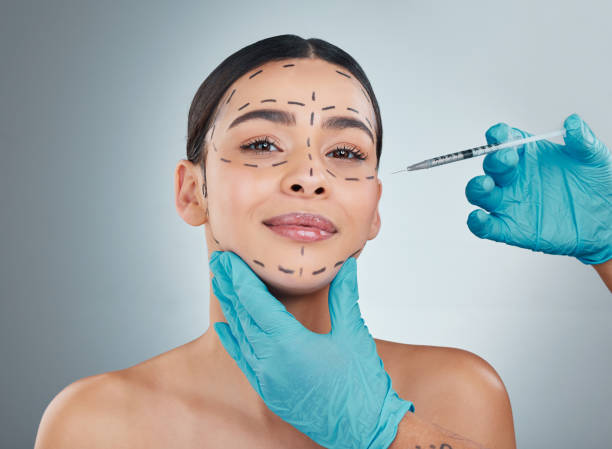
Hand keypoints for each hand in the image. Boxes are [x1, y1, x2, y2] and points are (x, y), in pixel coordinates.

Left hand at [209, 251, 414, 448]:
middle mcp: (271, 361)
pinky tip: (223, 328)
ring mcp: (267, 379)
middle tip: (219, 263)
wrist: (364, 431)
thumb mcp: (354, 334)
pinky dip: (232, 341)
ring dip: (229, 309)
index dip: (240, 278)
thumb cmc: (361, 385)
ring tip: (220, 286)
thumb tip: (346, 266)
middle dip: (230, 287)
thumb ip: (344, 296)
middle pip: (242, 316)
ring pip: (240, 336)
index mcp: (289, 344)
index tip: (228, 259)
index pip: (256, 302)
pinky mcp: (269, 391)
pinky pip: (243, 360)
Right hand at [465, 113, 611, 264]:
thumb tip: (573, 122)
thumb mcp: (594, 159)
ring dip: (477, 187)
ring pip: (480, 193)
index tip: (501, 134)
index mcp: (527, 155)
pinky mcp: (509, 228)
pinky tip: (478, 218)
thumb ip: (583, 140)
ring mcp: (508, 203)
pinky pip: (486, 226)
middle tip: (507, 159)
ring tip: (486, 185)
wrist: (605, 221)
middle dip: (493, 160)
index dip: (498, 135)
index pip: (504, 139)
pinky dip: (477, 223)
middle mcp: (513, 177)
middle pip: (490, 165)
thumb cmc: (596, 187)